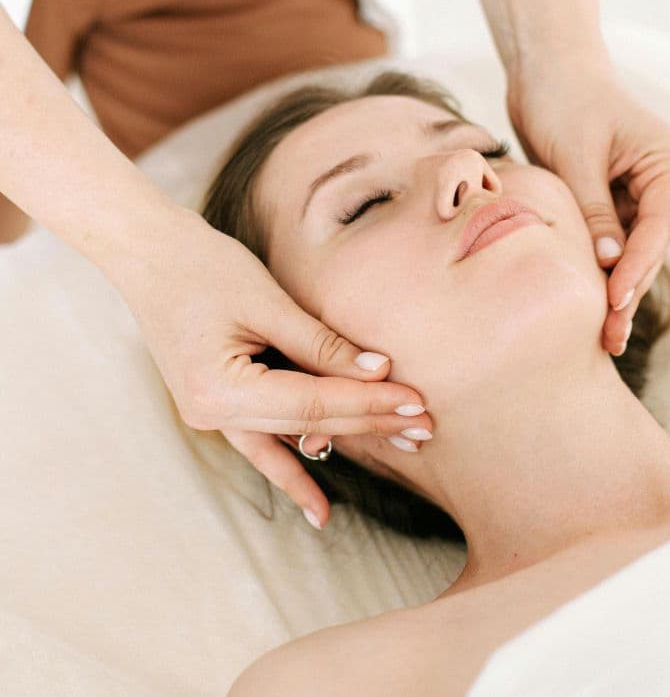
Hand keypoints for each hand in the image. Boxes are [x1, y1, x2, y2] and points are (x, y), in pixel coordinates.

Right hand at [112, 206, 431, 530]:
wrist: (148, 255)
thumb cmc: (204, 268)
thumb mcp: (267, 302)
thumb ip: (322, 344)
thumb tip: (379, 371)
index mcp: (220, 391)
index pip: (314, 404)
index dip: (369, 403)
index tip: (416, 402)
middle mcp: (211, 416)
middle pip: (310, 426)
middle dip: (371, 424)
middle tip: (425, 428)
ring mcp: (212, 417)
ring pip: (293, 438)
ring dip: (348, 442)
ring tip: (400, 450)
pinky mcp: (219, 407)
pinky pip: (262, 446)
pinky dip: (291, 470)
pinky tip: (319, 509)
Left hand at [507, 57, 669, 354]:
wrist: (545, 70)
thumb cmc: (564, 99)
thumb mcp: (576, 154)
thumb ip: (593, 208)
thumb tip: (606, 264)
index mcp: (668, 164)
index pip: (658, 226)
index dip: (637, 267)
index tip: (615, 301)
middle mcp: (660, 182)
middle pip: (649, 247)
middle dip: (629, 290)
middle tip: (610, 336)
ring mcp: (637, 193)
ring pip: (631, 250)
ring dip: (615, 287)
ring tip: (603, 335)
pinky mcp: (610, 199)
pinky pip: (609, 240)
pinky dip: (599, 268)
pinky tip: (589, 303)